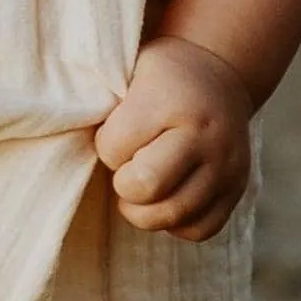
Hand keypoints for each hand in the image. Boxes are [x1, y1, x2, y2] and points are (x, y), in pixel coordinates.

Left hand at [94, 37, 252, 241]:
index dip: (105, 146)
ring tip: (142, 186)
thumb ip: (100, 106)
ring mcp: (227, 165)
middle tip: (128, 168)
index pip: (114, 148)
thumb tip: (61, 146)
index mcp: (171, 100)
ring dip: (144, 208)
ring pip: (172, 215)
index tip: (116, 133)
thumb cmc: (158, 78)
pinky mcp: (238, 189)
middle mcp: (205, 135)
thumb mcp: (127, 72)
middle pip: (146, 186)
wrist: (218, 75)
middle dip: (124, 183)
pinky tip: (167, 197)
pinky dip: (176, 222)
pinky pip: (199, 229)